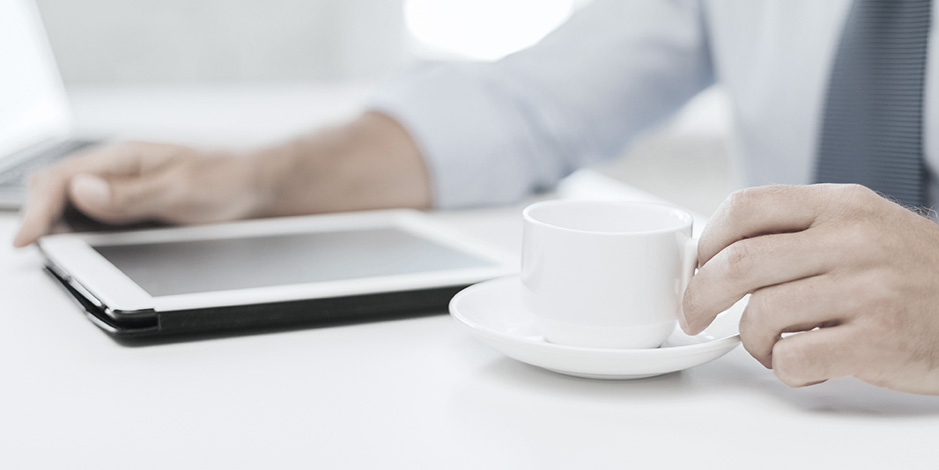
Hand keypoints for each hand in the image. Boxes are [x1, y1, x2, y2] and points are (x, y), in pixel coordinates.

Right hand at [13, 112, 431, 246]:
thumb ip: (132, 194)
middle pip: (60, 188)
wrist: (264, 183)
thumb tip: (81, 192)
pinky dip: (83, 227)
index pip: (62, 179)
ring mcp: (129, 185)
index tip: (26, 240)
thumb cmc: (231, 177)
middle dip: (41, 215)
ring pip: (76, 201)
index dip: (39, 211)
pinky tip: (83, 244)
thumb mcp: (182, 188)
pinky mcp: (140, 201)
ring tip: (49, 248)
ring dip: (59, 222)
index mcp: (125, 156)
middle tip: (34, 247)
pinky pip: (99, 213)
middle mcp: (121, 168)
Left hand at [680, 184, 938, 394]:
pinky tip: (805, 364)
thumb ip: (800, 230)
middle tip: (693, 315)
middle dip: (699, 295)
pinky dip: (784, 368)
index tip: (696, 267)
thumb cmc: (913, 274)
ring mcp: (867, 289)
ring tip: (772, 346)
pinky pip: (794, 357)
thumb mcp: (863, 226)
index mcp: (840, 205)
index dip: (707, 241)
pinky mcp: (879, 339)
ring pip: (761, 315)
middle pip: (740, 263)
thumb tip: (719, 254)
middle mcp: (852, 240)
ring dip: (751, 341)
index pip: (746, 207)